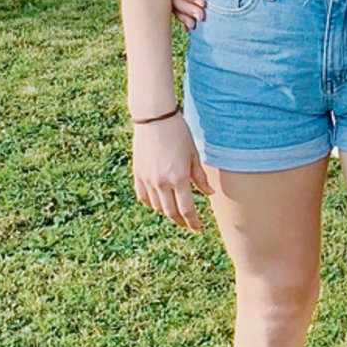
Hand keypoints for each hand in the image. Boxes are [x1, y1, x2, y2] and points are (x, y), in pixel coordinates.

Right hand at [132, 114, 208, 229]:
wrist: (155, 118)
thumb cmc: (179, 133)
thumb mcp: (194, 155)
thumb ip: (200, 177)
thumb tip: (209, 193)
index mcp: (178, 179)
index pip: (187, 209)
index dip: (193, 222)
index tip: (198, 228)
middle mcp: (161, 183)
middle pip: (171, 212)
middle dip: (181, 221)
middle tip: (189, 224)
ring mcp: (147, 179)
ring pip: (157, 206)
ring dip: (167, 212)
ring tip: (176, 212)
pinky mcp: (137, 174)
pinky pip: (143, 196)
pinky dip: (152, 203)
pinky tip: (159, 203)